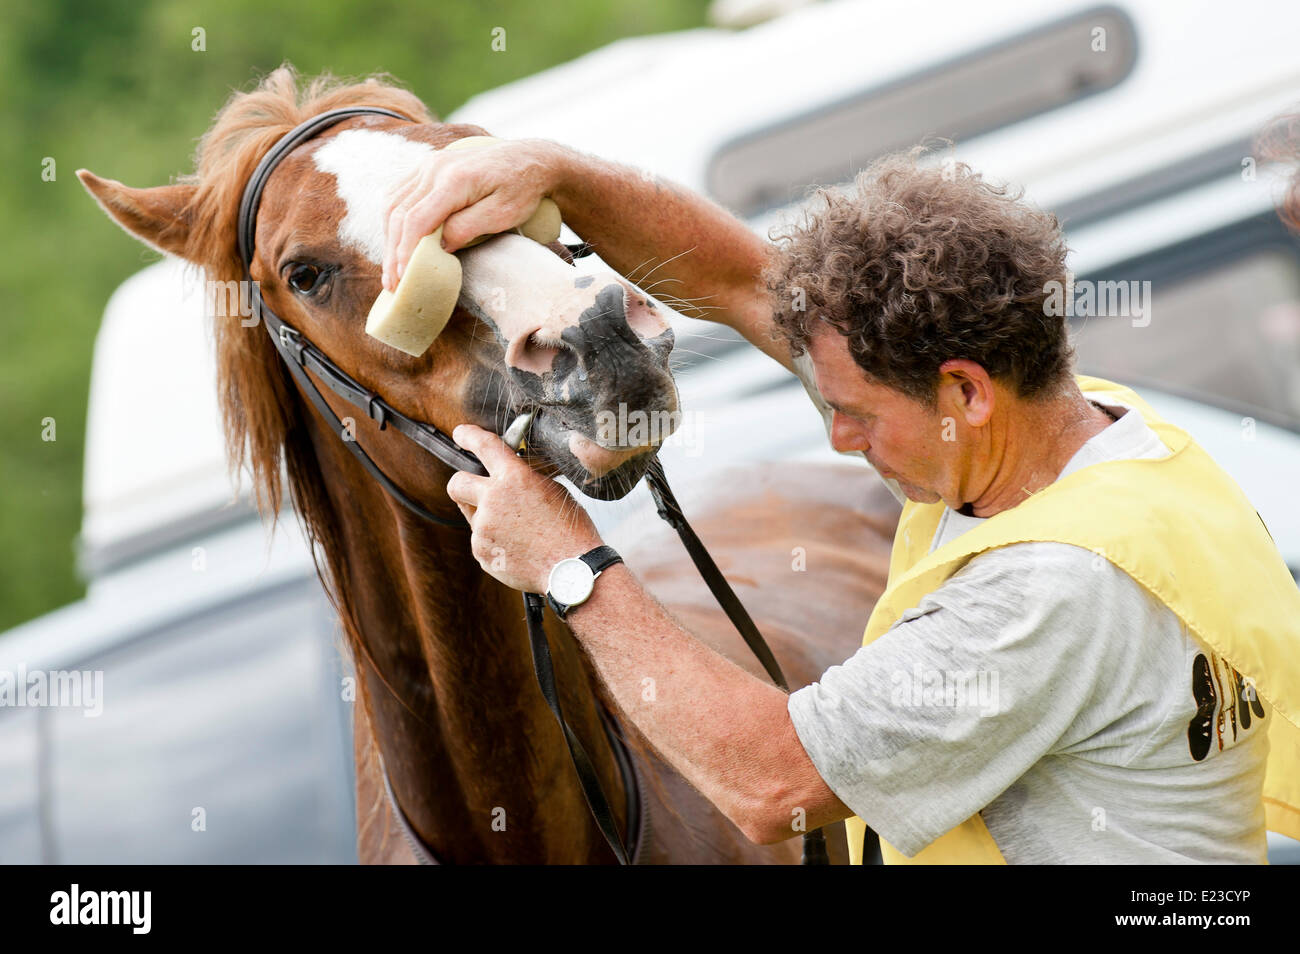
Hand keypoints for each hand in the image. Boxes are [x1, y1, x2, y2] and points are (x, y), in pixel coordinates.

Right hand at [383, 137, 562, 291]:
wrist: (529, 159)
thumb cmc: (521, 190)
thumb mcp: (502, 215)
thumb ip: (467, 228)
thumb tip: (437, 247)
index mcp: (454, 179)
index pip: (416, 219)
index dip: (406, 251)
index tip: (404, 278)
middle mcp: (434, 168)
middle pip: (399, 214)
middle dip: (393, 252)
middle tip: (392, 284)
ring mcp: (428, 165)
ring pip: (393, 205)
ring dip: (389, 239)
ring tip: (392, 270)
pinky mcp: (427, 168)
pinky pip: (399, 195)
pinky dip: (394, 222)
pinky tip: (397, 243)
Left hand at [446, 424, 602, 593]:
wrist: (570, 568)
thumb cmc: (569, 528)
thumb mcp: (552, 490)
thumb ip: (524, 479)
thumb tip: (509, 475)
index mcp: (514, 478)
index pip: (484, 446)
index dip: (469, 436)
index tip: (461, 434)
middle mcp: (492, 500)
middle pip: (456, 483)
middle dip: (462, 483)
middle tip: (475, 490)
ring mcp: (483, 528)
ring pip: (472, 516)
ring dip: (486, 518)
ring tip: (517, 531)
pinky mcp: (481, 552)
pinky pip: (481, 541)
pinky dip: (494, 542)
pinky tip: (517, 548)